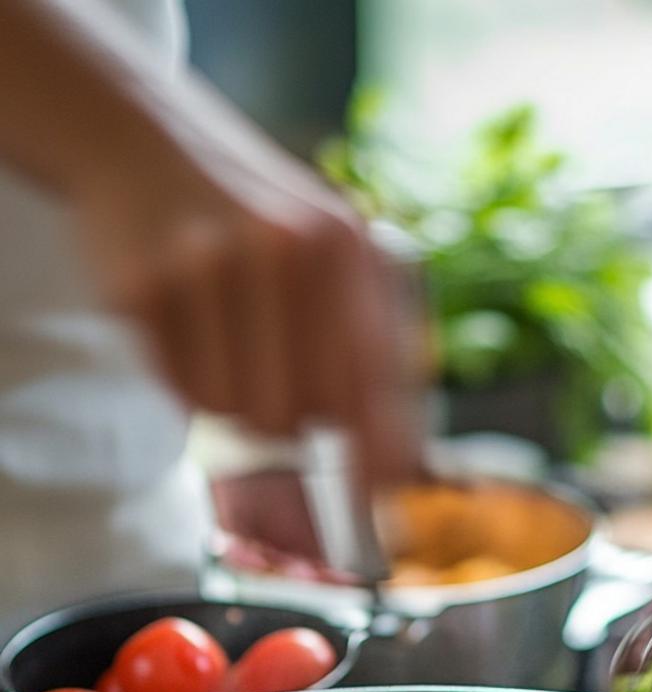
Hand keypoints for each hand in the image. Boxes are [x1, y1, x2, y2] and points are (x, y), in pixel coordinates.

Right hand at [70, 114, 421, 480]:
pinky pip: (184, 395)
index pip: (372, 375)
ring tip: (231, 336)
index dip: (382, 447)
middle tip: (273, 365)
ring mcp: (203, 266)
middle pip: (301, 414)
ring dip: (240, 399)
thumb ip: (375, 338)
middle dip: (294, 414)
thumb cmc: (256, 216)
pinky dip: (189, 379)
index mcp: (341, 243)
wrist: (142, 136)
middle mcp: (278, 250)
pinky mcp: (141, 290)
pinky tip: (189, 323)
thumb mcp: (332, 245)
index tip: (387, 492)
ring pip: (240, 415)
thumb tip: (407, 462)